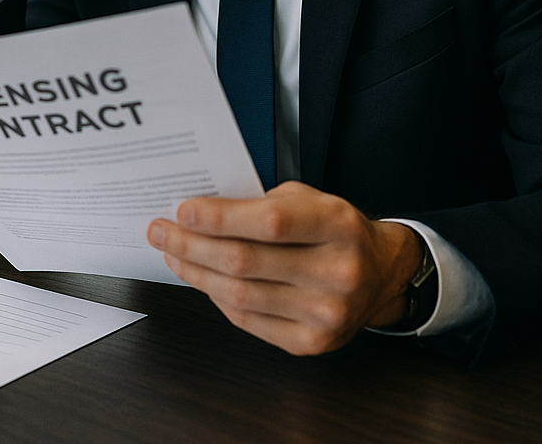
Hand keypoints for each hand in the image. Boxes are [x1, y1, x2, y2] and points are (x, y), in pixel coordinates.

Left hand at [147, 181, 423, 354]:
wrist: (380, 274)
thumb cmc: (334, 229)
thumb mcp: (308, 199)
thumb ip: (261, 204)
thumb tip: (199, 213)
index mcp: (337, 225)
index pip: (269, 223)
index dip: (219, 218)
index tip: (183, 211)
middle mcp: (337, 272)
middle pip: (246, 262)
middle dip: (192, 245)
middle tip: (161, 232)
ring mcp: (326, 313)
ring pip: (240, 294)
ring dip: (195, 273)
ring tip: (172, 254)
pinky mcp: (312, 343)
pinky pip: (247, 320)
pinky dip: (216, 297)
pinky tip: (201, 278)